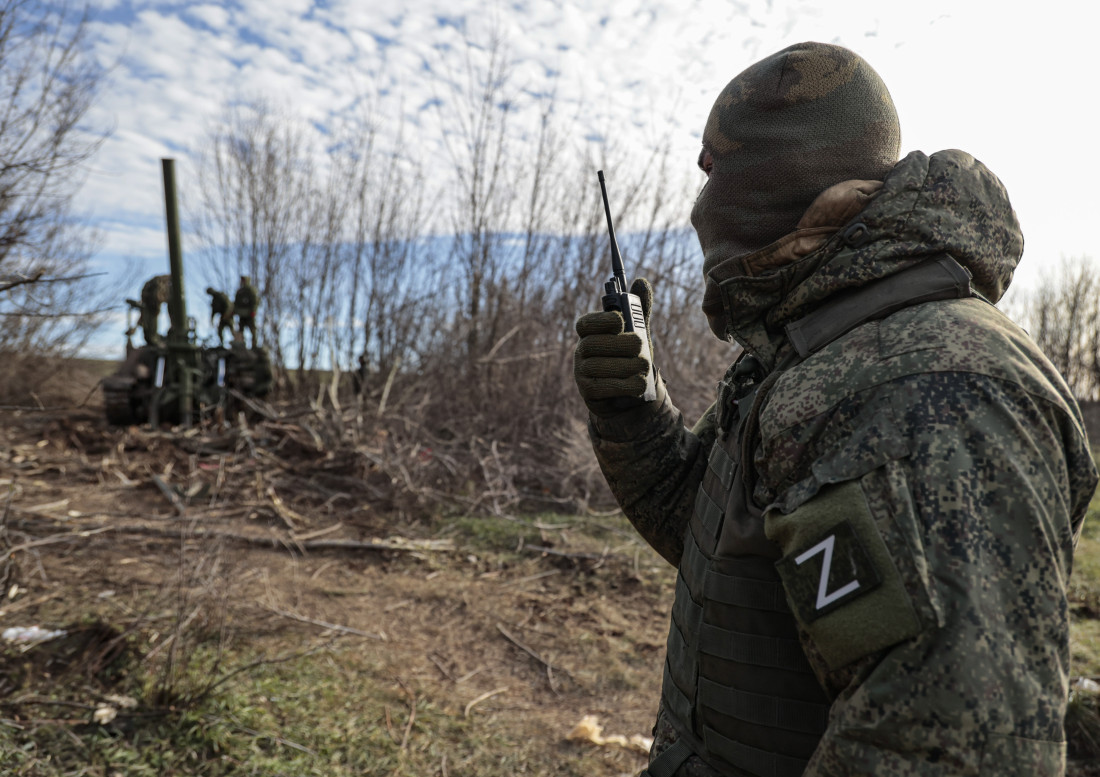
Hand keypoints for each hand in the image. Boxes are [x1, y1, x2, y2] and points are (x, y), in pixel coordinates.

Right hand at [573, 278, 656, 416]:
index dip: (601, 320)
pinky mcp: (588, 393)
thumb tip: (642, 281)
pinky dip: (623, 385)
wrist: (631, 394)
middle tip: (640, 345)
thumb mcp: (637, 334)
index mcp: (590, 334)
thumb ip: (639, 312)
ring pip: (598, 367)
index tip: (621, 321)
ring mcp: (581, 373)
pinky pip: (602, 387)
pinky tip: (639, 384)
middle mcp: (581, 352)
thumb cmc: (631, 358)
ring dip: (625, 366)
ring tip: (644, 366)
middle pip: (593, 344)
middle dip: (619, 344)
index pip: (586, 324)